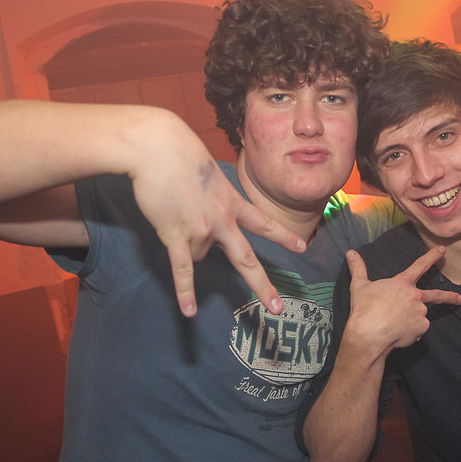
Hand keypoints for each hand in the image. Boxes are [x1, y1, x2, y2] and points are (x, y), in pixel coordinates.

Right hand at [128, 124, 306, 317]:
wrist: (157, 149)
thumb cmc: (179, 153)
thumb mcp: (209, 174)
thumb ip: (212, 200)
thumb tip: (200, 229)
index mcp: (232, 203)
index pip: (264, 223)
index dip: (283, 237)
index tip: (303, 248)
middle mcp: (222, 221)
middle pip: (247, 260)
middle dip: (262, 286)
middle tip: (277, 308)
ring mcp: (202, 231)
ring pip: (198, 256)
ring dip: (186, 245)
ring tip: (172, 215)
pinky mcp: (177, 236)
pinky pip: (183, 271)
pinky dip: (185, 293)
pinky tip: (189, 312)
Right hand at [344, 246, 460, 354]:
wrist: (369, 334)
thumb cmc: (364, 309)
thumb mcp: (359, 286)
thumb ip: (358, 268)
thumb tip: (350, 253)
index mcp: (403, 283)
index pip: (421, 265)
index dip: (432, 256)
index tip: (443, 251)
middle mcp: (416, 296)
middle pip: (437, 295)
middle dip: (449, 297)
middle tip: (458, 299)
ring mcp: (420, 313)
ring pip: (419, 316)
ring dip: (411, 320)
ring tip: (394, 324)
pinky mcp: (421, 329)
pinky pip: (417, 330)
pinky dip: (410, 333)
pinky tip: (397, 333)